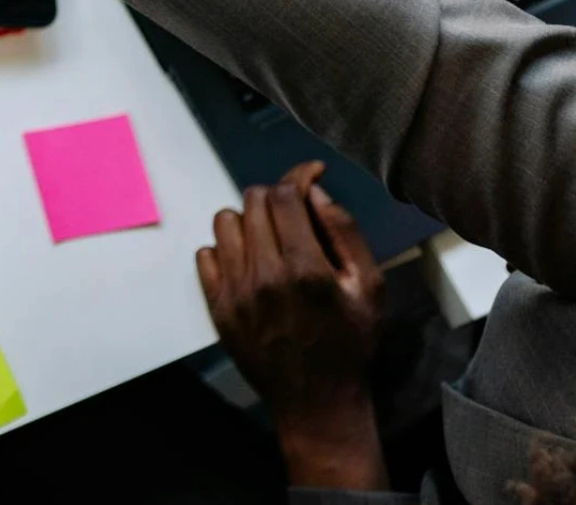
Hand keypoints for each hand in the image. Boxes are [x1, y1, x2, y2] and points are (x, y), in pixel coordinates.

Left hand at [197, 162, 387, 490]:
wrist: (317, 401)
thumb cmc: (350, 343)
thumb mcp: (369, 288)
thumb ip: (344, 233)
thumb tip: (316, 193)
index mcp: (304, 267)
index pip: (284, 195)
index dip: (297, 176)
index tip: (310, 175)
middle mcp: (263, 274)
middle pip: (253, 201)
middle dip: (276, 199)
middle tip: (295, 214)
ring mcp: (234, 290)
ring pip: (225, 222)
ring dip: (248, 221)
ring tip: (271, 239)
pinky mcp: (217, 306)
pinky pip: (206, 254)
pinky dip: (226, 250)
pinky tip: (250, 264)